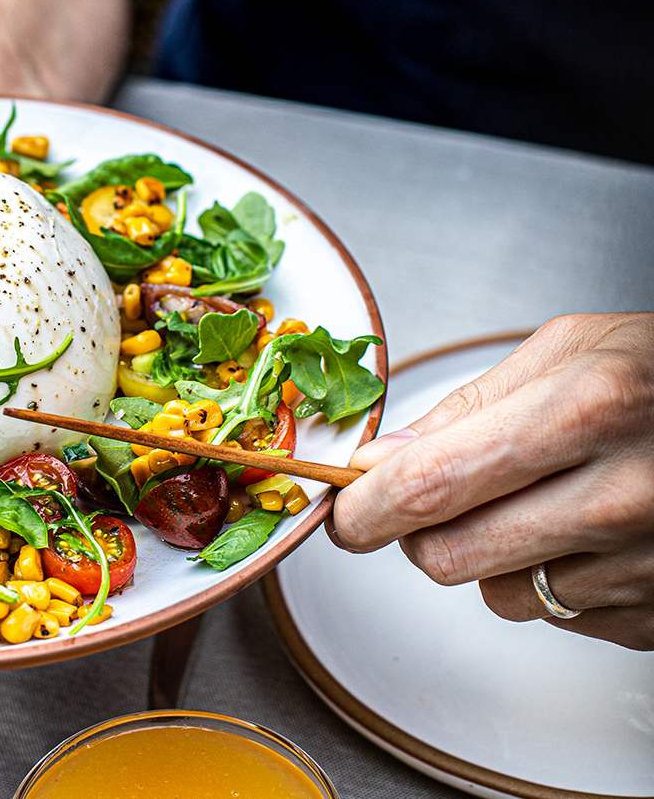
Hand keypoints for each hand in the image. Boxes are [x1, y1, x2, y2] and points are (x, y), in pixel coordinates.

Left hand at [331, 313, 653, 649]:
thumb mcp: (571, 349)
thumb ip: (467, 407)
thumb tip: (379, 461)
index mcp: (587, 411)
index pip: (429, 486)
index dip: (362, 507)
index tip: (342, 511)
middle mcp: (622, 497)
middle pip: (447, 556)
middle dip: (416, 531)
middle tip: (433, 496)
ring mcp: (647, 565)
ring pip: (494, 594)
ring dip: (488, 554)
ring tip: (539, 498)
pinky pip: (555, 616)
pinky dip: (546, 578)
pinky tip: (585, 530)